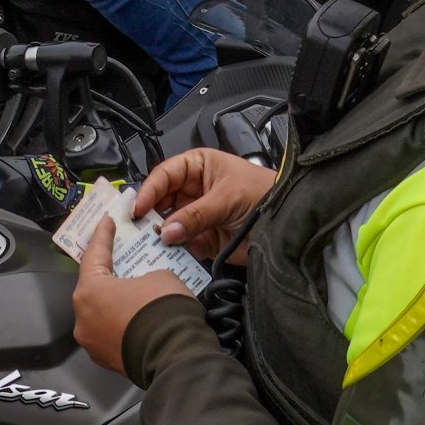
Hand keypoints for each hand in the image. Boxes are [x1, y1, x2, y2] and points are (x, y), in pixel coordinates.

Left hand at [72, 216, 194, 373]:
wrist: (177, 357)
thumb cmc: (164, 311)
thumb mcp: (159, 275)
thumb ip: (143, 274)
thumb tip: (142, 285)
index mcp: (89, 292)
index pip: (94, 255)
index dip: (102, 235)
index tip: (106, 221)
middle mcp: (83, 319)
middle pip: (94, 288)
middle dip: (110, 272)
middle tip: (121, 256)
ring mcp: (92, 343)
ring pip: (102, 313)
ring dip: (116, 301)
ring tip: (135, 290)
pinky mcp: (107, 361)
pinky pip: (112, 333)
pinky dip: (123, 323)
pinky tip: (140, 316)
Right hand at [132, 149, 276, 264]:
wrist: (289, 222)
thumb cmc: (262, 194)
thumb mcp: (226, 198)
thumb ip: (195, 215)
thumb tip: (166, 232)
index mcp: (198, 167)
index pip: (165, 175)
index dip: (150, 190)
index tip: (137, 208)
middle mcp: (193, 191)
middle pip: (161, 202)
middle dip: (150, 215)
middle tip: (136, 230)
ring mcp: (197, 216)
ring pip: (168, 226)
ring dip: (159, 236)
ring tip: (147, 246)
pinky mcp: (203, 240)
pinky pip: (182, 246)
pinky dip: (174, 252)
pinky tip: (165, 256)